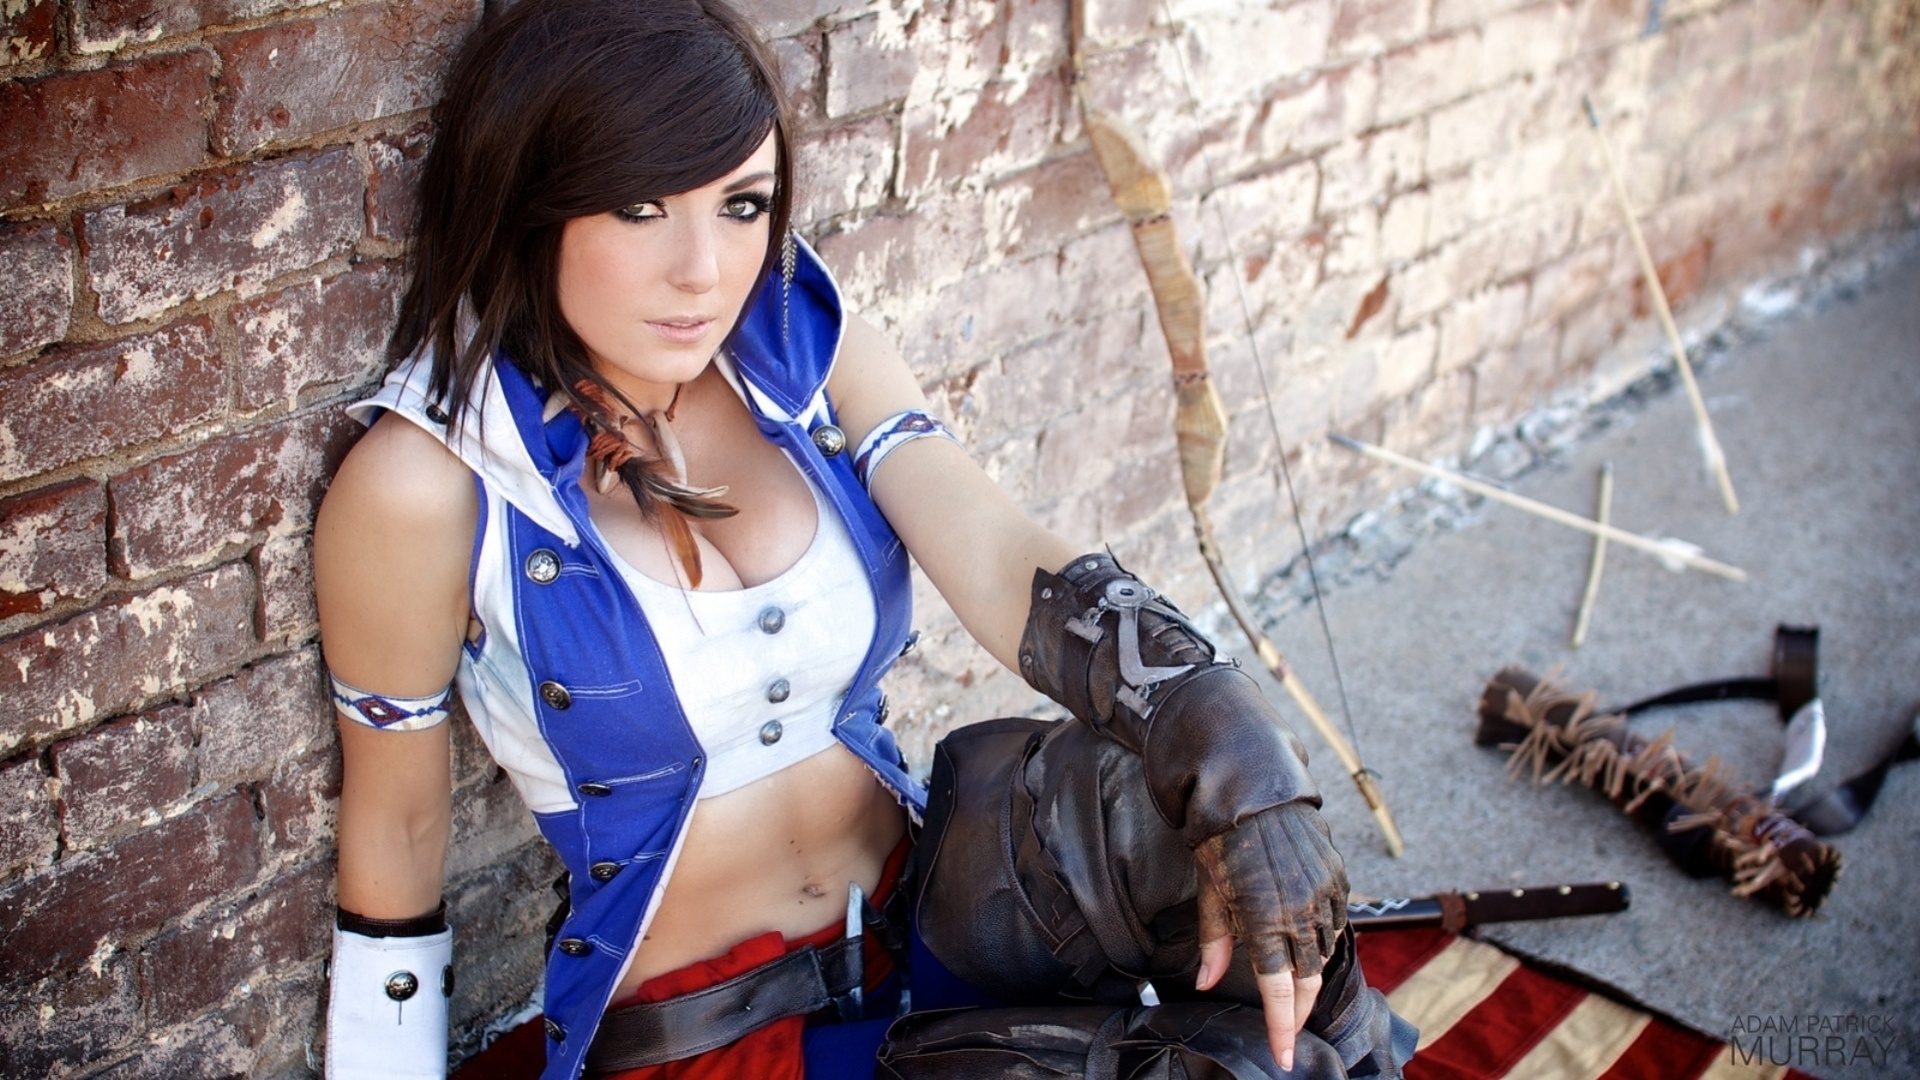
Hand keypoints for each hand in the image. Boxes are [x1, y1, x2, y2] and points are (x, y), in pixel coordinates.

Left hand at [1191, 803, 1347, 1069]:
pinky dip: (1324, 939)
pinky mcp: (1339, 877)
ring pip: (1324, 953)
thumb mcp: (1208, 889)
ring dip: (1309, 972)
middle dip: (1298, 1010)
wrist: (1255, 787)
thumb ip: (1214, 941)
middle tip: (1287, 1029)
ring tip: (1292, 981)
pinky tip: (1308, 942)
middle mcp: (1301, 909)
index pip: (1278, 989)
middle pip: (1308, 980)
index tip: (1282, 1056)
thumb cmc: (1221, 839)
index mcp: (1264, 916)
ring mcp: (1325, 893)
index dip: (1281, 1027)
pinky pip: (1338, 923)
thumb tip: (1206, 983)